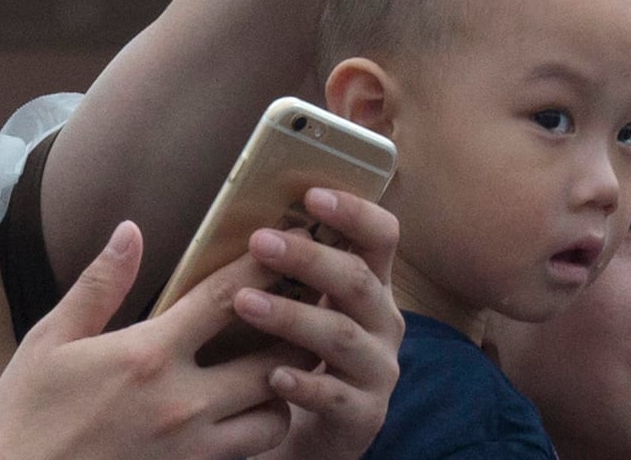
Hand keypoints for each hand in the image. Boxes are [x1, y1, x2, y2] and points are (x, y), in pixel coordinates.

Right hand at [0, 222, 303, 459]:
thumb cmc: (24, 414)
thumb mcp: (51, 341)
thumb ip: (99, 285)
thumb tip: (131, 231)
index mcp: (149, 355)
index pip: (226, 298)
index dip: (263, 268)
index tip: (286, 245)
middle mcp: (180, 403)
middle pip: (272, 362)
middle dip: (293, 333)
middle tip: (303, 310)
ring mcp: (189, 450)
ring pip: (271, 421)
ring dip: (281, 393)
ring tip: (274, 371)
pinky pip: (245, 458)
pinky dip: (255, 435)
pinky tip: (243, 415)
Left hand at [236, 191, 404, 459]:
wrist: (317, 435)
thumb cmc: (301, 354)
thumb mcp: (308, 307)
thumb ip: (295, 271)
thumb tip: (247, 218)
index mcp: (373, 286)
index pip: (382, 236)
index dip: (354, 212)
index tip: (311, 195)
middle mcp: (385, 322)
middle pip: (357, 280)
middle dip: (309, 258)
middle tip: (260, 241)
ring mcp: (378, 370)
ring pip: (341, 335)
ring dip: (293, 316)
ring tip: (245, 303)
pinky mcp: (364, 416)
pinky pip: (334, 396)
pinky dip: (303, 383)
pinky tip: (271, 374)